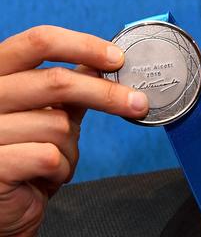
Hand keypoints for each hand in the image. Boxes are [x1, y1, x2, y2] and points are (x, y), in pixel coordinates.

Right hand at [0, 26, 148, 235]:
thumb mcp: (46, 111)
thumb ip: (66, 85)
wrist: (3, 207)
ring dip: (71, 147)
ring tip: (57, 159)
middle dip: (106, 94)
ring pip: (57, 124)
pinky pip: (49, 155)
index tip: (118, 59)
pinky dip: (61, 168)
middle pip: (56, 80)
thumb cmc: (24, 154)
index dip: (83, 45)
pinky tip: (47, 176)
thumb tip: (104, 60)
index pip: (39, 41)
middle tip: (138, 103)